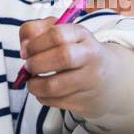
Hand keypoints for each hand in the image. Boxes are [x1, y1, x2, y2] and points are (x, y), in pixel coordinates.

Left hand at [18, 18, 133, 118]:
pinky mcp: (86, 101)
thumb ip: (36, 31)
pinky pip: (55, 102)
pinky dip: (42, 97)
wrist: (109, 78)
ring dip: (35, 85)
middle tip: (29, 67)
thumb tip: (24, 47)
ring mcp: (90, 81)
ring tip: (32, 82)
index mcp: (82, 35)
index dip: (35, 44)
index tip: (27, 51)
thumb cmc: (76, 52)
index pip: (57, 34)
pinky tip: (44, 91)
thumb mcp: (60, 33)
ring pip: (55, 86)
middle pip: (62, 57)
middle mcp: (91, 56)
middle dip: (36, 64)